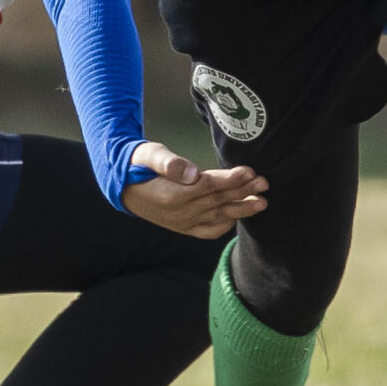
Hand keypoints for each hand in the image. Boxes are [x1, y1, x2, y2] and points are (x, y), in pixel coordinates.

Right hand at [120, 143, 266, 238]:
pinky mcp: (182, 228)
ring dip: (241, 209)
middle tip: (265, 183)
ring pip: (217, 216)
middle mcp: (179, 213)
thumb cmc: (138, 164)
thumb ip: (168, 163)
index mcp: (171, 194)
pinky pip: (208, 231)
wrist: (121, 186)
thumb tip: (190, 173)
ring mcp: (181, 223)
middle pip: (217, 201)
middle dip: (243, 191)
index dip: (231, 179)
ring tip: (262, 202)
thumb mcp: (148, 154)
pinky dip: (224, 225)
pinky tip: (238, 216)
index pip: (208, 186)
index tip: (250, 171)